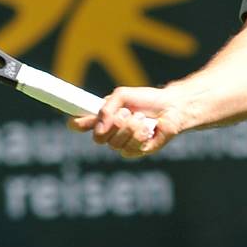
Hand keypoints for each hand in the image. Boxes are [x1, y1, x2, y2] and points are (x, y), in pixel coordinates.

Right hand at [67, 86, 186, 158]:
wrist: (172, 107)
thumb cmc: (147, 100)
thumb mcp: (123, 95)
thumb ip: (107, 107)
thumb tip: (98, 127)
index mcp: (104, 118)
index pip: (82, 124)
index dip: (76, 124)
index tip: (75, 121)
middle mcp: (111, 133)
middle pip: (98, 139)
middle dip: (113, 124)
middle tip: (126, 112)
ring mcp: (123, 144)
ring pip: (115, 144)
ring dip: (130, 127)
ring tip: (141, 118)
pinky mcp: (137, 151)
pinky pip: (129, 149)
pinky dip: (139, 135)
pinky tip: (148, 128)